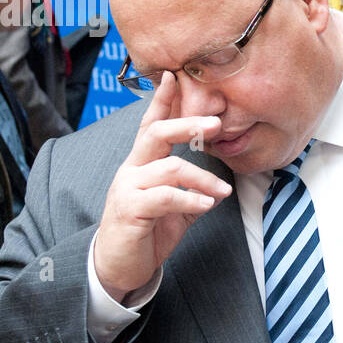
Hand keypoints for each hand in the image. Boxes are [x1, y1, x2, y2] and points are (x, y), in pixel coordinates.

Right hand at [93, 73, 232, 300]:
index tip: (173, 76)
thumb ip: (190, 190)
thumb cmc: (146, 233)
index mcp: (141, 164)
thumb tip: (218, 183)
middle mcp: (131, 170)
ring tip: (223, 190)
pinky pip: (164, 197)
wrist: (118, 266)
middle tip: (216, 122)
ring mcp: (128, 189)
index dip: (161, 101)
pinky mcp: (129, 211)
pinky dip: (191, 199)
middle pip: (156, 134)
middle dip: (186, 123)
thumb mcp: (174, 207)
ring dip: (203, 177)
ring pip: (169, 168)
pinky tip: (207, 204)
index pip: (150, 125)